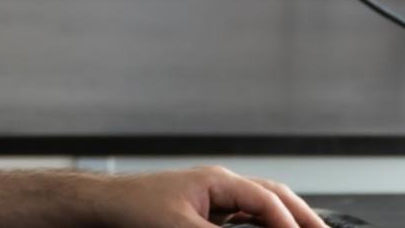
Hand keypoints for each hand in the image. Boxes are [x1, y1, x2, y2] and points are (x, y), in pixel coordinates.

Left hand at [88, 165, 326, 227]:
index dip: (288, 222)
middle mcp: (220, 185)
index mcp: (217, 181)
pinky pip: (245, 217)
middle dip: (302, 216)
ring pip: (263, 205)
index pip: (266, 199)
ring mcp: (214, 197)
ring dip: (286, 220)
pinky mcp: (205, 212)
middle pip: (274, 196)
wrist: (102, 205)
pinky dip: (264, 226)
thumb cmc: (132, 208)